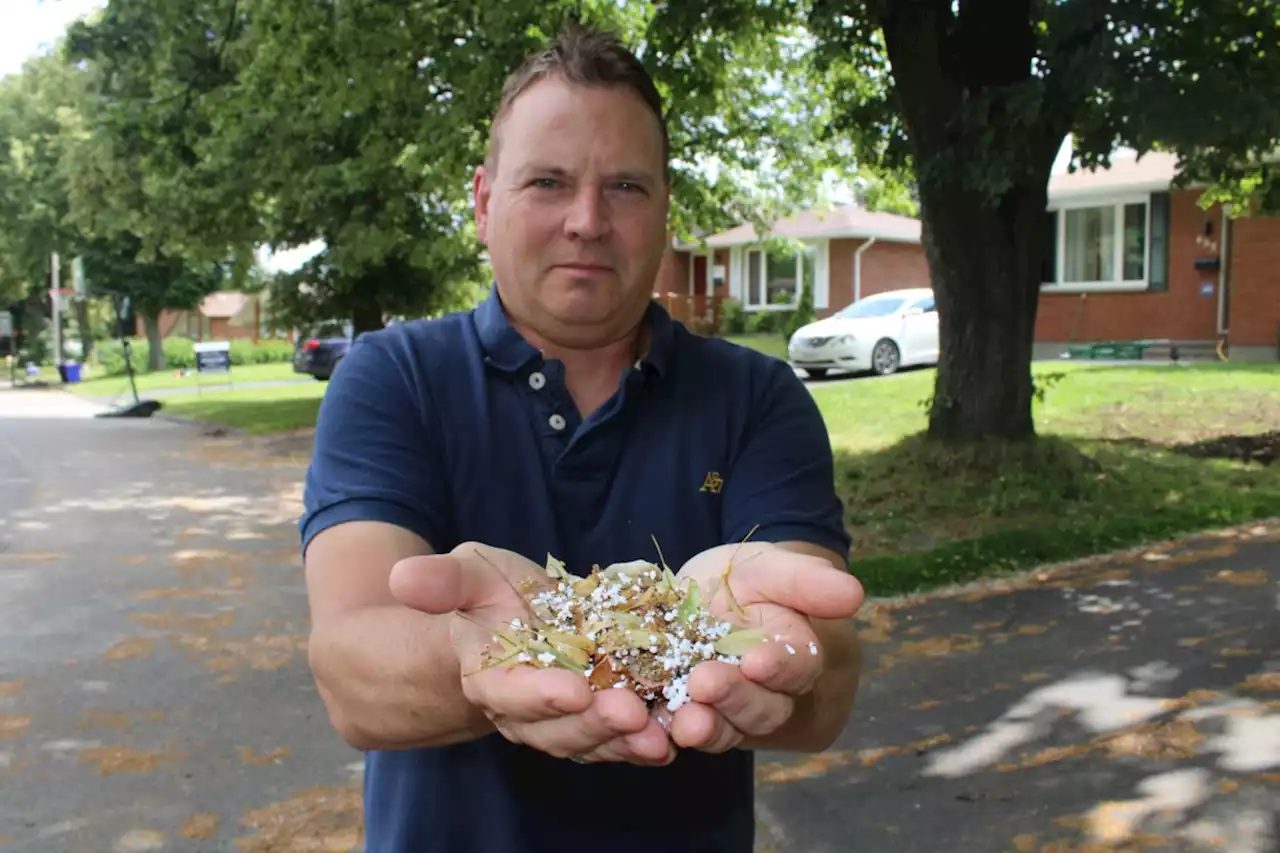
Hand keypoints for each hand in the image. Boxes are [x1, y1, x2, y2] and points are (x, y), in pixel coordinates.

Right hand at [388, 542, 673, 765]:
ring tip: (661, 736)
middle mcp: (526, 710)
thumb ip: (443, 582)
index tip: (572, 686)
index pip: (509, 692)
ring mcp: (564, 719)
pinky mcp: (598, 716)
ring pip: (592, 740)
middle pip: (557, 727)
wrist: (513, 619)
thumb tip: (402, 574)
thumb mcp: (467, 573)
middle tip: (631, 711)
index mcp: (489, 676)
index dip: (538, 694)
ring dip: (626, 743)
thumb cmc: (488, 593)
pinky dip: (647, 742)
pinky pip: (621, 737)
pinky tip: (678, 735)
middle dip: (594, 723)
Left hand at [667, 542, 863, 752]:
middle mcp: (765, 693)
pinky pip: (678, 734)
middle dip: (734, 699)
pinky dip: (664, 736)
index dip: (780, 667)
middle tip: (705, 684)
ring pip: (723, 730)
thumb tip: (854, 593)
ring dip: (704, 728)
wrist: (703, 598)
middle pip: (760, 709)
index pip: (797, 668)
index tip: (758, 660)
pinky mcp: (686, 717)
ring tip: (684, 722)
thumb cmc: (748, 582)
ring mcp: (725, 712)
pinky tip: (649, 729)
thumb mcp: (770, 568)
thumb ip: (806, 581)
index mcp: (795, 655)